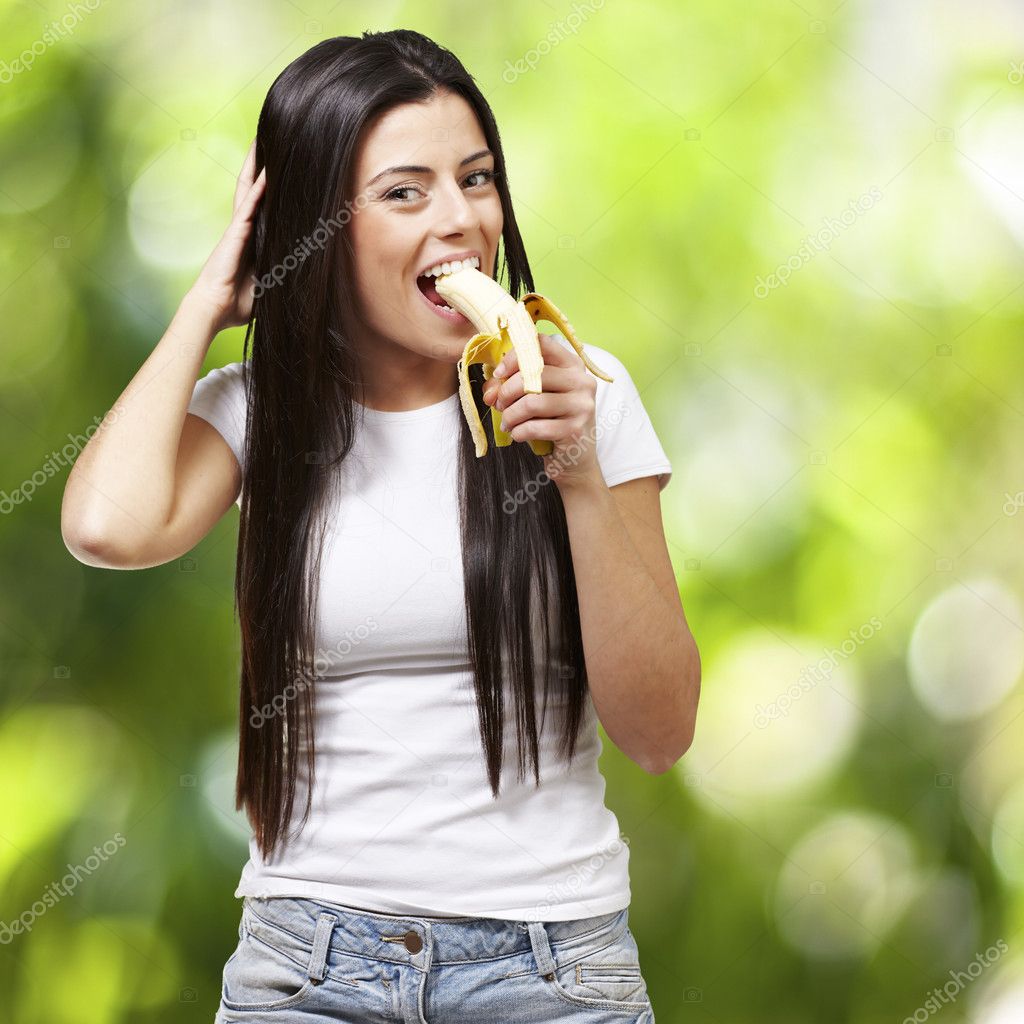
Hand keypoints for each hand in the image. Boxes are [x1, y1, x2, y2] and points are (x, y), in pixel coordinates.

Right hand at [188, 139, 266, 332]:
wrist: (216, 308)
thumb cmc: (240, 302)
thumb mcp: (269, 284)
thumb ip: (283, 274)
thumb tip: (307, 276)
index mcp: (252, 239)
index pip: (263, 205)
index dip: (270, 186)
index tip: (282, 169)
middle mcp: (245, 227)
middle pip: (254, 188)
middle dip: (260, 165)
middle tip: (269, 140)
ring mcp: (239, 227)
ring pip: (250, 189)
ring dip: (257, 166)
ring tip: (264, 141)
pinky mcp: (236, 232)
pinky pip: (249, 205)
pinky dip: (259, 188)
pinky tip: (268, 171)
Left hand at [482, 333, 604, 489]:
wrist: (575, 458)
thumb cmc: (551, 422)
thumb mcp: (534, 397)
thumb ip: (511, 386)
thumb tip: (490, 389)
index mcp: (572, 365)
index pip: (541, 344)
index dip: (514, 357)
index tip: (499, 374)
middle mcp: (582, 381)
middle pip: (533, 374)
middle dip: (507, 391)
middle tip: (498, 405)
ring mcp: (582, 405)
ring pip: (532, 402)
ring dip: (510, 415)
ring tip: (507, 423)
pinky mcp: (576, 429)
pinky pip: (535, 426)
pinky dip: (519, 431)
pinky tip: (517, 434)